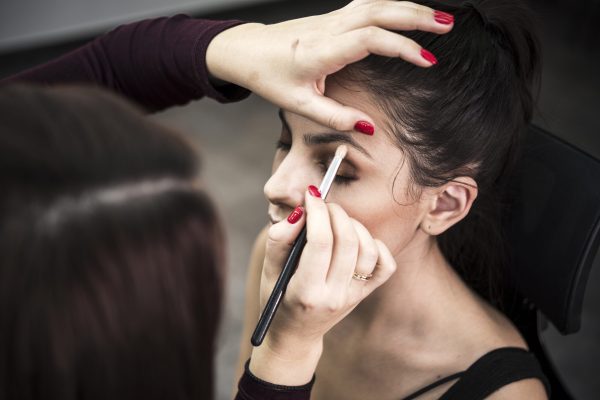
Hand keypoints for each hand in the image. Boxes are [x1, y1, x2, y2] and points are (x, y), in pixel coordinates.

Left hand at [206, 0, 453, 133]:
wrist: (245, 51)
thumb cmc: (269, 77)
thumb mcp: (298, 105)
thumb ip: (335, 117)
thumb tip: (369, 128)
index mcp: (320, 51)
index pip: (370, 40)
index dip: (402, 48)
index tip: (428, 62)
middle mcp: (328, 28)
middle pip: (379, 11)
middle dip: (417, 16)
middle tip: (449, 26)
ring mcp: (330, 19)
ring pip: (375, 3)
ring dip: (408, 7)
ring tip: (439, 18)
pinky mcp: (331, 17)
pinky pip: (367, 5)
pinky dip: (392, 5)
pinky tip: (408, 12)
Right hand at [249, 188, 395, 384]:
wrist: (295, 333)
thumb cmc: (278, 296)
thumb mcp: (268, 270)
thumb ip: (280, 239)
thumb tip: (302, 212)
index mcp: (306, 292)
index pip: (321, 243)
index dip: (317, 212)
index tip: (311, 195)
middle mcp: (335, 296)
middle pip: (347, 242)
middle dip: (335, 213)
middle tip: (323, 204)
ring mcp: (353, 296)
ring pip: (368, 250)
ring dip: (354, 225)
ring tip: (337, 220)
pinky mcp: (365, 294)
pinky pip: (385, 265)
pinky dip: (377, 245)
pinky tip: (358, 239)